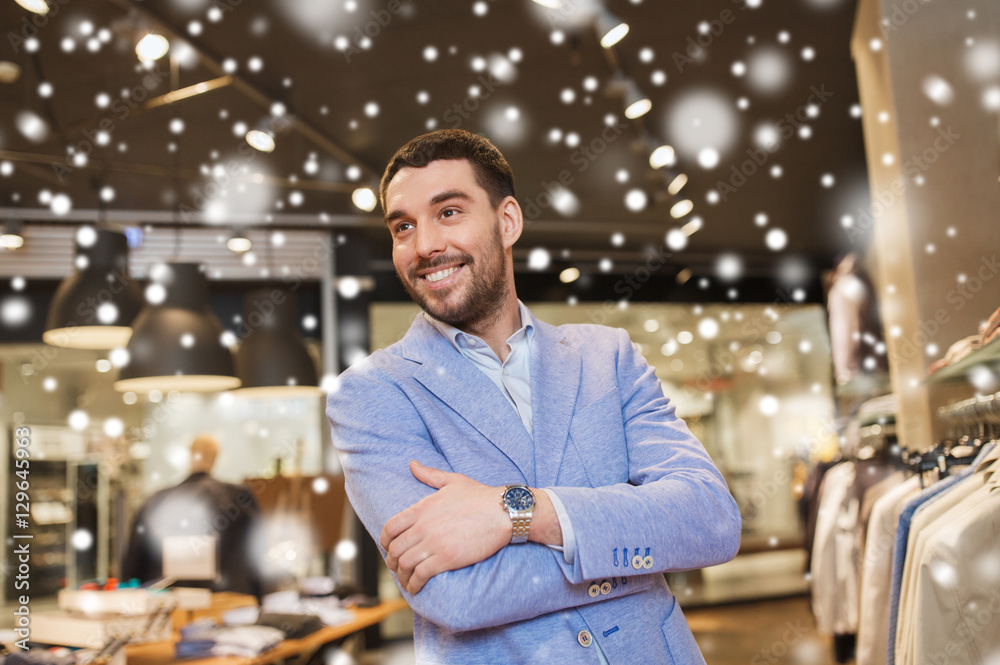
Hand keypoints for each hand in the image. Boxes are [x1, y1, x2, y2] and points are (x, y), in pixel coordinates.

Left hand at [380, 460, 510, 593]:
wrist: (503, 511)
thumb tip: (412, 464)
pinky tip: (416, 587)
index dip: (384, 542)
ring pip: (404, 564)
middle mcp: (423, 526)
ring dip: (402, 575)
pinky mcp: (446, 559)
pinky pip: (420, 575)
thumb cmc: (480, 495)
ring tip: (406, 580)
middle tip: (397, 568)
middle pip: (395, 549)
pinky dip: (414, 584)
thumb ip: (429, 474)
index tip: (388, 548)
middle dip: (392, 562)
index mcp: (422, 508)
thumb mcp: (452, 480)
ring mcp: (434, 543)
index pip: (390, 528)